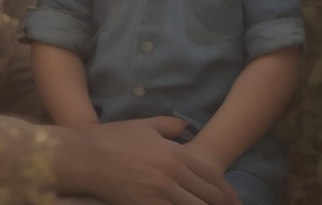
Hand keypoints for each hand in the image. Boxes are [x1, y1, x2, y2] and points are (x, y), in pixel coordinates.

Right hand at [68, 116, 239, 204]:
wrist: (88, 157)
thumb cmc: (115, 138)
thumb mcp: (145, 125)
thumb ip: (170, 125)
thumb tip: (187, 128)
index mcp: (174, 153)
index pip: (211, 176)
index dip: (226, 191)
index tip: (234, 199)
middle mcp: (172, 176)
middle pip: (209, 197)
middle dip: (221, 204)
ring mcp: (160, 194)